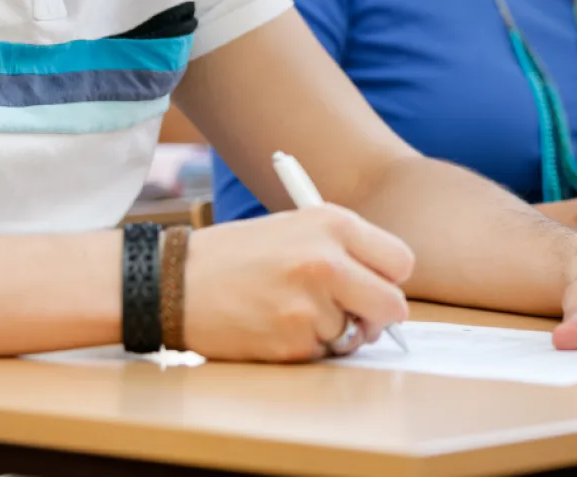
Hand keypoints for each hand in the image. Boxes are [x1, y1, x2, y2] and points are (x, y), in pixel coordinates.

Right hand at [182, 204, 413, 361]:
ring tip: (295, 311)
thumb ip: (345, 250)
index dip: (390, 279)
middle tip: (356, 314)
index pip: (401, 261)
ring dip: (336, 332)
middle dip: (378, 315)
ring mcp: (310, 304)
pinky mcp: (293, 341)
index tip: (377, 285)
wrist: (175, 281)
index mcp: (332, 223)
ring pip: (357, 334)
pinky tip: (277, 326)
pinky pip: (325, 353)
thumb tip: (387, 286)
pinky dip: (309, 346)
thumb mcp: (296, 227)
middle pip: (393, 305)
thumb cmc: (237, 254)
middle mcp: (327, 261)